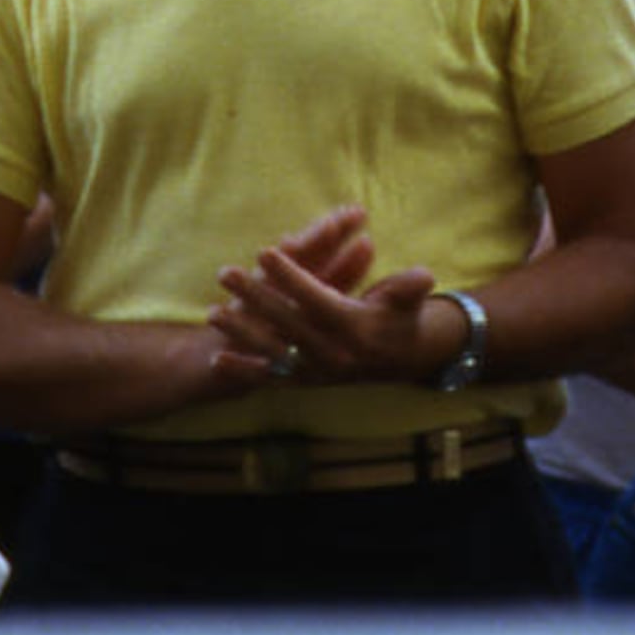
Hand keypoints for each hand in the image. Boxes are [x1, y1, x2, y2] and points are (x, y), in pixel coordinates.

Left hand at [206, 206, 443, 388]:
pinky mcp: (308, 382)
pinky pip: (274, 378)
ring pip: (273, 351)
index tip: (265, 252)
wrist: (405, 360)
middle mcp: (333, 354)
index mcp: (354, 328)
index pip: (316, 299)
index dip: (291, 276)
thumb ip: (409, 287)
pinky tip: (218, 359)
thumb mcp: (408, 298)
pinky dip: (246, 372)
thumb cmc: (400, 316)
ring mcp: (317, 371)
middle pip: (286, 323)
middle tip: (226, 272)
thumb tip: (423, 276)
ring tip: (211, 312)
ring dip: (241, 332)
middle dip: (254, 297)